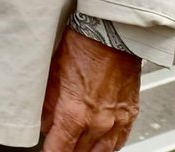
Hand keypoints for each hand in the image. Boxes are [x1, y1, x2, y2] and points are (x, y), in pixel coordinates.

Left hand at [41, 28, 140, 151]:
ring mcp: (117, 121)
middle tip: (58, 141)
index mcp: (75, 113)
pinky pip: (118, 142)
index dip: (50, 150)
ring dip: (86, 150)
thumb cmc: (83, 47)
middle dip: (67, 149)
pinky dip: (106, 145)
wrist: (112, 34)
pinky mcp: (130, 115)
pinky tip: (98, 143)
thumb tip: (43, 122)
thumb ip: (47, 105)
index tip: (46, 148)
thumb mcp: (52, 75)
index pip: (59, 149)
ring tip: (75, 145)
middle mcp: (98, 123)